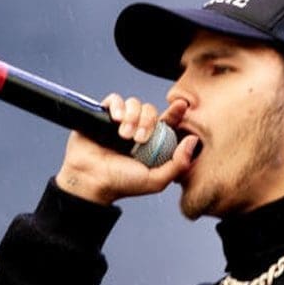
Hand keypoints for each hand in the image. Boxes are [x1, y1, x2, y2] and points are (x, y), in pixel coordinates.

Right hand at [55, 95, 197, 204]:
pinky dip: (117, 106)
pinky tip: (115, 119)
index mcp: (151, 143)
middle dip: (147, 122)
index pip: (167, 122)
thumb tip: (192, 140)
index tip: (181, 106)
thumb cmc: (121, 184)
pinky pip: (114, 100)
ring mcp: (119, 123)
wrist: (91, 181)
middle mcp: (136, 130)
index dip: (175, 112)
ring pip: (134, 103)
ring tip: (124, 136)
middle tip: (138, 139)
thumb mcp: (156, 180)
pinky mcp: (102, 116)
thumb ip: (178, 164)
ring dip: (132, 117)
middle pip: (150, 110)